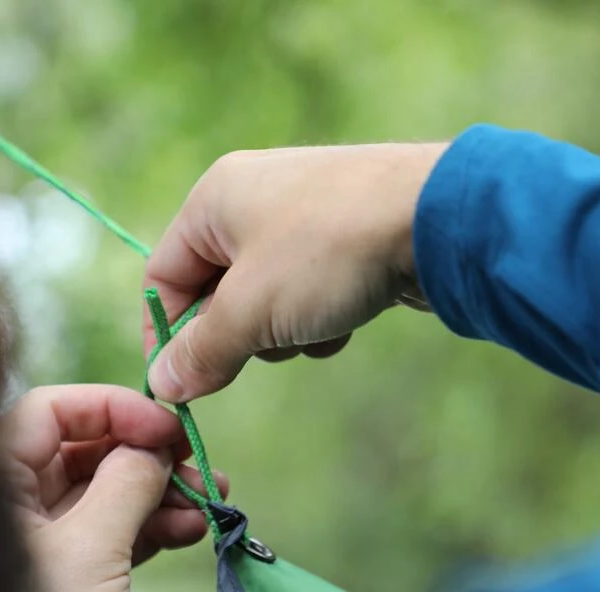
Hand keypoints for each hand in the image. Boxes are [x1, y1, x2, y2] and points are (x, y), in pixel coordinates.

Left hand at [0, 384, 227, 591]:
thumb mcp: (90, 552)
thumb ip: (125, 486)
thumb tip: (154, 447)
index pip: (52, 410)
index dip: (114, 409)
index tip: (167, 429)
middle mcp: (18, 501)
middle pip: (89, 450)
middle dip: (150, 457)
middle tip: (198, 466)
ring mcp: (47, 536)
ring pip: (110, 491)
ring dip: (164, 494)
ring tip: (209, 504)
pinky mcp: (73, 569)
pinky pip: (117, 529)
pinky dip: (154, 527)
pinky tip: (191, 530)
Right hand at [143, 142, 446, 402]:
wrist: (435, 219)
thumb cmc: (326, 254)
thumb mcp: (251, 310)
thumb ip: (202, 351)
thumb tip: (164, 384)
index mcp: (215, 200)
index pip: (164, 275)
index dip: (165, 334)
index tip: (179, 384)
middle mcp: (254, 199)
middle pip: (217, 291)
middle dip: (239, 334)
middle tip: (265, 349)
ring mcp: (305, 216)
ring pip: (268, 299)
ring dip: (284, 330)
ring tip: (315, 327)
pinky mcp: (346, 238)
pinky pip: (310, 292)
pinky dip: (320, 316)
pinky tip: (348, 319)